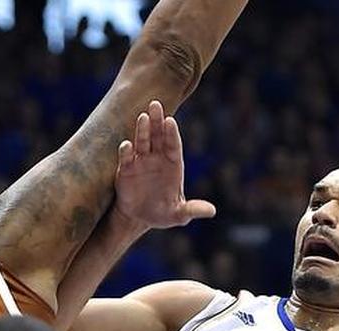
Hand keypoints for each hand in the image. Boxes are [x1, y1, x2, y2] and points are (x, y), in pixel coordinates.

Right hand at [114, 100, 215, 229]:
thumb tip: (212, 211)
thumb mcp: (179, 215)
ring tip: (142, 117)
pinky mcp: (126, 169)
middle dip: (156, 121)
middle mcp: (157, 158)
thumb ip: (193, 210)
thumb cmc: (163, 213)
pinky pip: (126, 157)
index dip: (172, 133)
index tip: (170, 121)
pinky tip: (126, 144)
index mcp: (173, 163)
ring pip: (142, 141)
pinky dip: (126, 150)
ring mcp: (141, 161)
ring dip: (142, 129)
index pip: (174, 144)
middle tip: (155, 105)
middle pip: (158, 136)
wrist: (140, 218)